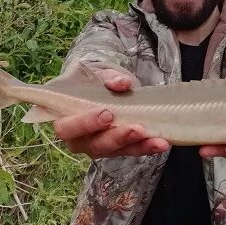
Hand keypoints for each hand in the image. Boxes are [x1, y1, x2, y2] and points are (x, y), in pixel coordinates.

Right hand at [52, 69, 170, 158]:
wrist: (101, 86)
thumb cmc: (91, 81)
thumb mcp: (96, 72)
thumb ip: (107, 76)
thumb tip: (122, 83)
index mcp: (63, 118)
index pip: (67, 128)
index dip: (85, 124)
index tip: (106, 114)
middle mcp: (78, 138)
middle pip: (93, 145)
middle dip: (116, 138)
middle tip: (136, 128)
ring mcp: (98, 146)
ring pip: (115, 152)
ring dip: (137, 146)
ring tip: (157, 140)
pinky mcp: (116, 149)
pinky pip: (131, 151)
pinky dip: (147, 147)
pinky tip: (161, 143)